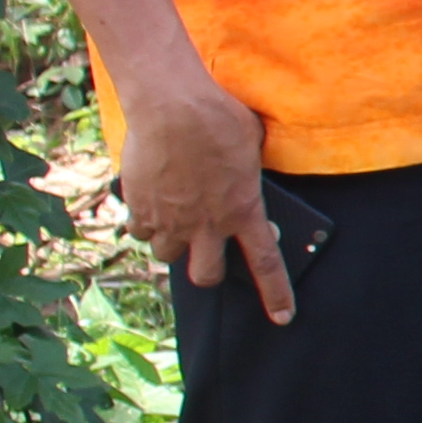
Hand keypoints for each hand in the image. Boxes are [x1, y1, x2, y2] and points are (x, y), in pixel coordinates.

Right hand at [114, 56, 290, 323]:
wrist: (171, 104)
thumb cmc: (218, 117)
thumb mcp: (251, 148)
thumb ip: (248, 176)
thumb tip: (246, 181)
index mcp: (243, 211)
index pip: (266, 264)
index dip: (276, 295)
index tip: (283, 318)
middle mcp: (206, 224)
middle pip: (205, 276)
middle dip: (207, 271)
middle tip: (206, 250)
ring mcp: (169, 218)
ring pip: (166, 253)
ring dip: (172, 242)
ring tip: (176, 217)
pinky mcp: (139, 205)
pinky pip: (138, 229)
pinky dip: (144, 221)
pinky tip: (150, 202)